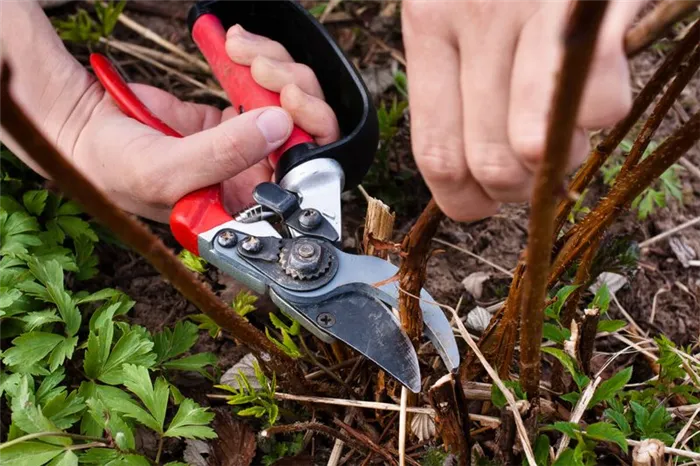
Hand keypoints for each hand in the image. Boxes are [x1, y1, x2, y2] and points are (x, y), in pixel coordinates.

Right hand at [70, 26, 338, 221]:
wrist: (81, 128)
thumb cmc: (116, 169)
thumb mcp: (167, 172)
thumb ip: (225, 154)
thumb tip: (279, 125)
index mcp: (245, 206)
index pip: (303, 178)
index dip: (310, 139)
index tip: (291, 102)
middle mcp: (252, 177)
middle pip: (304, 133)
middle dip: (293, 91)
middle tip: (263, 67)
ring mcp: (244, 143)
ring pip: (288, 103)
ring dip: (274, 68)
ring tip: (240, 50)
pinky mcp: (231, 115)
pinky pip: (262, 84)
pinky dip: (256, 60)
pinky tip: (236, 46)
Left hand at [402, 0, 644, 219]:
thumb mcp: (456, 10)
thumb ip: (457, 83)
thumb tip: (474, 171)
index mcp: (430, 25)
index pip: (436, 154)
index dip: (464, 199)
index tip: (482, 203)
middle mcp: (475, 20)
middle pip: (489, 162)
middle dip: (519, 190)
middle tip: (533, 172)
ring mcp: (535, 13)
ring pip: (540, 146)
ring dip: (562, 158)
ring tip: (563, 127)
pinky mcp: (591, 9)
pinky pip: (601, 104)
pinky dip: (602, 112)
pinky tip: (594, 86)